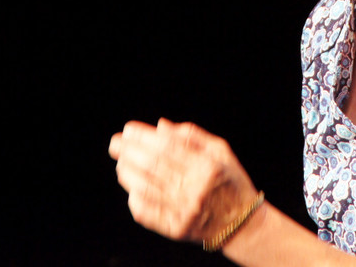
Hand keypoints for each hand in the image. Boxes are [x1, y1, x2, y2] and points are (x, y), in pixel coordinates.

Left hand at [109, 119, 258, 244]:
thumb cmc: (228, 180)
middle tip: (115, 143)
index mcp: (208, 166)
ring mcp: (185, 211)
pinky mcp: (176, 228)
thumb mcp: (220, 151)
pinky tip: (131, 187)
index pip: (168, 147)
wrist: (240, 222)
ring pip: (146, 188)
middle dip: (129, 152)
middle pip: (153, 166)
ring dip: (127, 173)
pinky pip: (147, 213)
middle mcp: (196, 189)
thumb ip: (192, 136)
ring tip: (120, 162)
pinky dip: (135, 198)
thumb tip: (159, 127)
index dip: (144, 137)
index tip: (128, 130)